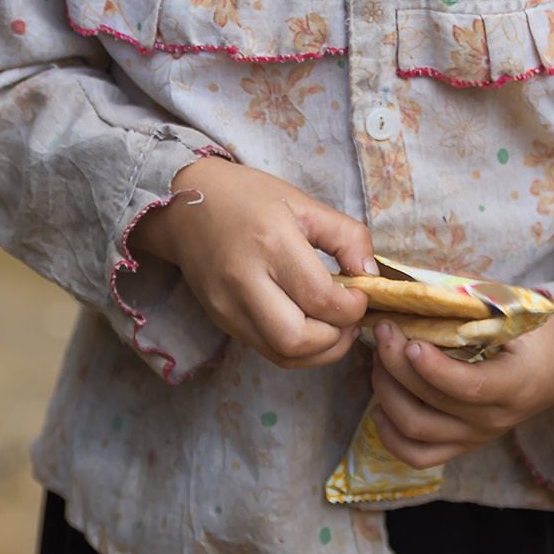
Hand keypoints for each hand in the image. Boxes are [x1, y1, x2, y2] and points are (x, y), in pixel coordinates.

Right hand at [130, 155, 375, 369]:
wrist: (182, 206)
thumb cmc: (246, 197)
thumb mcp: (302, 203)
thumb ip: (345, 236)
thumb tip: (371, 275)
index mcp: (271, 244)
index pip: (321, 299)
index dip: (352, 307)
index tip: (361, 295)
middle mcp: (245, 282)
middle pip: (297, 340)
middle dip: (336, 339)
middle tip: (349, 319)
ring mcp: (228, 307)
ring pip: (282, 356)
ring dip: (319, 352)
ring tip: (334, 327)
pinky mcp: (222, 321)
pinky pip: (266, 351)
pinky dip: (295, 349)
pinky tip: (309, 327)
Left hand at [369, 313, 553, 466]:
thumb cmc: (532, 332)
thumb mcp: (515, 310)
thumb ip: (474, 302)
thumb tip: (420, 288)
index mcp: (513, 384)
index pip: (469, 387)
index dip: (434, 369)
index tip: (410, 343)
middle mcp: (492, 419)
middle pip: (431, 404)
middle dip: (396, 364)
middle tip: (383, 330)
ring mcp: (475, 437)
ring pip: (416, 430)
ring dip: (386, 392)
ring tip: (379, 358)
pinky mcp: (461, 445)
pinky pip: (418, 456)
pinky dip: (390, 436)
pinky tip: (379, 407)